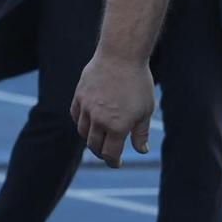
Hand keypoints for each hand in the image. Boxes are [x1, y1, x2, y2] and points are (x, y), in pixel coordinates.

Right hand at [72, 50, 155, 167]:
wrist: (120, 57)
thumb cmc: (138, 84)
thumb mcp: (146, 111)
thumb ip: (141, 133)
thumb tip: (140, 150)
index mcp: (117, 127)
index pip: (110, 153)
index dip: (114, 162)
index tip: (117, 164)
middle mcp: (98, 120)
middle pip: (94, 145)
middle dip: (101, 153)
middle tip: (108, 154)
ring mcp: (86, 108)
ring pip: (83, 131)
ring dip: (90, 139)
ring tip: (98, 139)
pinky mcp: (79, 96)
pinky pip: (75, 116)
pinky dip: (81, 123)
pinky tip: (88, 123)